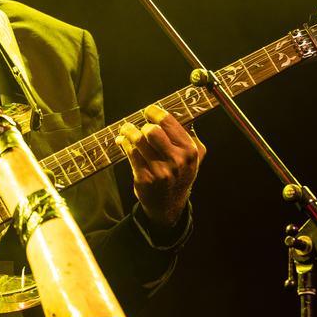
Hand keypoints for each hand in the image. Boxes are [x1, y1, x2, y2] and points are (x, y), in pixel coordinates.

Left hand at [115, 104, 205, 226]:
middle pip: (151, 131)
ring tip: (126, 130)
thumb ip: (190, 134)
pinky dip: (124, 144)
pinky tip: (122, 141)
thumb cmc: (180, 173)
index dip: (155, 112)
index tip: (149, 111)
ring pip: (138, 141)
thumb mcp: (194, 156)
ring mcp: (160, 171)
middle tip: (140, 126)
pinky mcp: (145, 178)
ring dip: (128, 132)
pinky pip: (130, 153)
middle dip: (143, 125)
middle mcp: (176, 160)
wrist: (169, 204)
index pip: (168, 122)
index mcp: (190, 151)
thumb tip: (178, 111)